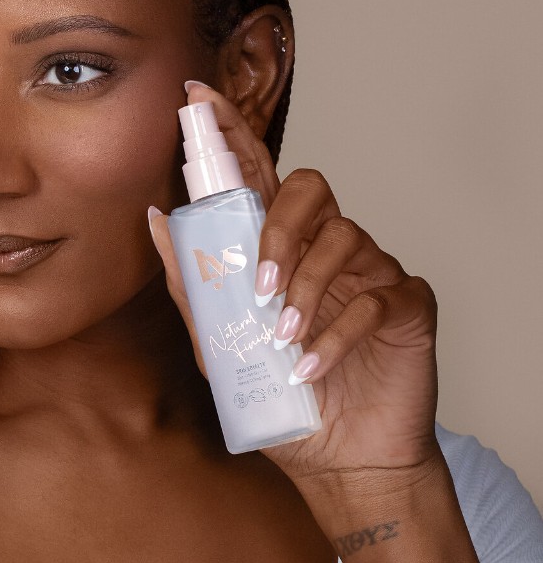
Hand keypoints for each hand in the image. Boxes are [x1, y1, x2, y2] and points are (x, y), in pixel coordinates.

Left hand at [148, 84, 441, 492]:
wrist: (340, 463)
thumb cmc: (285, 401)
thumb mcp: (220, 349)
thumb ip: (191, 285)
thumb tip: (155, 221)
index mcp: (281, 250)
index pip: (257, 177)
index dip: (231, 134)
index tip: (197, 99)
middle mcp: (326, 248)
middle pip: (307, 187)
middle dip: (278, 227)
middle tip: (259, 282)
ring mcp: (370, 271)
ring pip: (342, 237)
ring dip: (305, 288)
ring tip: (282, 337)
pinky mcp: (407, 303)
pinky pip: (374, 296)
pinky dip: (335, 333)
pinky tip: (311, 366)